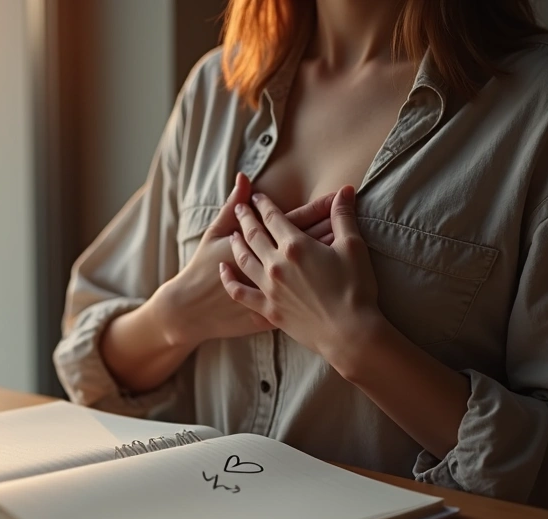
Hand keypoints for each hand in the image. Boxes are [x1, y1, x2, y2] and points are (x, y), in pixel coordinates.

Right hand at [147, 173, 336, 346]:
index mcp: (260, 244)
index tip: (337, 194)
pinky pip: (308, 295)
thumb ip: (233, 205)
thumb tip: (244, 176)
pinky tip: (338, 275)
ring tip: (353, 238)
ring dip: (332, 251)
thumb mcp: (214, 234)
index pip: (296, 220)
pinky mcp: (276, 313)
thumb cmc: (201, 269)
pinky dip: (322, 285)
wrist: (192, 311)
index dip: (317, 206)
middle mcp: (273, 266)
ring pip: (313, 267)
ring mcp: (276, 291)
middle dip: (331, 224)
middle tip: (355, 212)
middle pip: (309, 239)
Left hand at [219, 185, 382, 363]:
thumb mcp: (353, 247)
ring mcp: (268, 287)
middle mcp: (276, 264)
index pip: (273, 217)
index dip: (263, 204)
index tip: (256, 197)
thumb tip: (345, 190)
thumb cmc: (356, 289)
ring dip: (236, 244)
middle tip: (239, 208)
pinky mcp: (267, 309)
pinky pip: (240, 292)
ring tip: (232, 235)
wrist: (349, 333)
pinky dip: (229, 280)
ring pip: (244, 259)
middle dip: (245, 218)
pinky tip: (223, 271)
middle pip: (254, 235)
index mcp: (295, 246)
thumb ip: (343, 217)